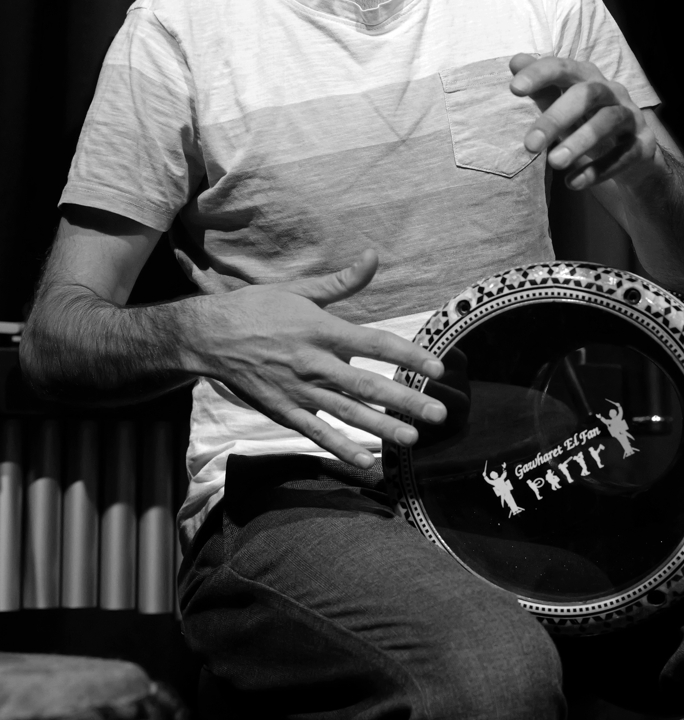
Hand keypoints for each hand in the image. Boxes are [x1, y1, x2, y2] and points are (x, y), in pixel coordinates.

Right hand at [182, 250, 445, 468]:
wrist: (208, 337)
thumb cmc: (256, 308)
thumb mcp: (299, 290)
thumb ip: (341, 282)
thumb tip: (373, 257)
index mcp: (321, 329)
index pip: (375, 344)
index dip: (409, 355)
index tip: (438, 368)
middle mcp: (314, 363)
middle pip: (368, 385)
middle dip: (407, 400)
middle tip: (440, 413)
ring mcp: (299, 391)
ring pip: (348, 414)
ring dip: (382, 428)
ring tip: (413, 438)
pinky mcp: (284, 411)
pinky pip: (317, 433)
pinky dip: (342, 449)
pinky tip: (368, 462)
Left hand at [508, 54, 657, 189]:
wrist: (630, 152)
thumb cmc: (586, 121)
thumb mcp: (561, 104)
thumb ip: (541, 87)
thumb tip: (515, 61)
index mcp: (586, 77)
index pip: (563, 67)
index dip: (540, 74)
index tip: (514, 88)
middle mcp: (611, 91)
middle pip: (587, 94)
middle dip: (556, 118)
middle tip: (530, 145)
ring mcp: (630, 116)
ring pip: (608, 121)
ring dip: (579, 142)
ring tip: (554, 163)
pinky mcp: (643, 143)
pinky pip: (625, 153)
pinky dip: (599, 169)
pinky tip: (574, 182)